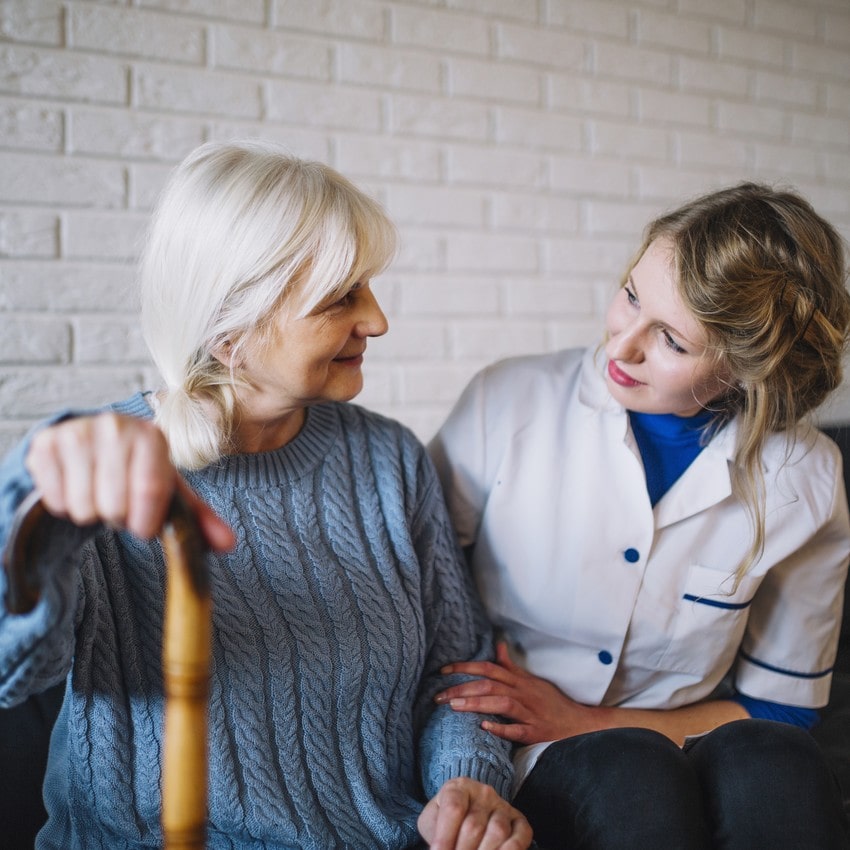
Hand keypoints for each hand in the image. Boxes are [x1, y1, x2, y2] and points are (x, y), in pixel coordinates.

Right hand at [25, 413, 234, 550]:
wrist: (94, 446)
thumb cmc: (140, 473)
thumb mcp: (171, 493)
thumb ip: (200, 520)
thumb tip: (229, 545)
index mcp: (152, 436)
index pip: (150, 490)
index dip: (145, 521)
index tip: (144, 526)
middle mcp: (115, 425)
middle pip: (114, 505)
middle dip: (118, 517)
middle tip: (120, 504)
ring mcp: (77, 432)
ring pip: (83, 507)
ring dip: (93, 513)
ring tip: (100, 494)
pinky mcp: (45, 444)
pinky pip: (55, 500)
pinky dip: (66, 506)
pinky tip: (77, 488)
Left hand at [418, 777, 531, 849]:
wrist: (469, 805)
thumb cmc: (447, 816)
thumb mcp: (433, 817)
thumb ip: (433, 830)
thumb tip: (438, 849)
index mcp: (459, 787)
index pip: (454, 809)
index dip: (445, 837)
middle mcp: (484, 793)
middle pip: (474, 825)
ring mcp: (503, 806)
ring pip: (497, 832)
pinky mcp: (519, 820)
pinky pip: (520, 836)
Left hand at [436, 642, 606, 745]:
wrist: (579, 724)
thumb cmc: (552, 703)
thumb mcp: (532, 681)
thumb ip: (511, 667)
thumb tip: (498, 646)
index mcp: (520, 681)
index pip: (489, 668)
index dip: (465, 667)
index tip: (443, 671)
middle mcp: (523, 694)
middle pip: (490, 685)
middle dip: (462, 688)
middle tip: (439, 695)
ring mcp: (530, 713)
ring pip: (501, 703)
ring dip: (477, 703)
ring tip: (454, 707)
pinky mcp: (536, 733)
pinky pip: (518, 730)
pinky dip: (501, 728)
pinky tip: (484, 727)